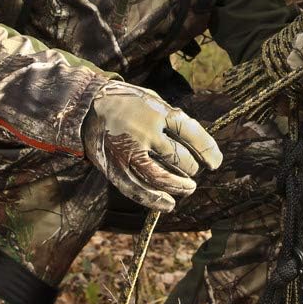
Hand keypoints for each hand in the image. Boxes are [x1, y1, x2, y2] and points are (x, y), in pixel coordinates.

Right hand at [81, 81, 222, 211]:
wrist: (86, 106)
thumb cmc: (126, 102)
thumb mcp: (151, 99)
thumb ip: (171, 118)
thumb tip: (197, 141)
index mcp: (157, 111)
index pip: (190, 132)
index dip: (208, 149)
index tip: (216, 162)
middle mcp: (145, 131)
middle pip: (178, 157)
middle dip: (191, 167)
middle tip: (194, 170)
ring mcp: (129, 150)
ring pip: (160, 177)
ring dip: (179, 186)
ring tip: (189, 188)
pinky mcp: (115, 166)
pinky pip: (137, 188)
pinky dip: (154, 200)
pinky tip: (168, 204)